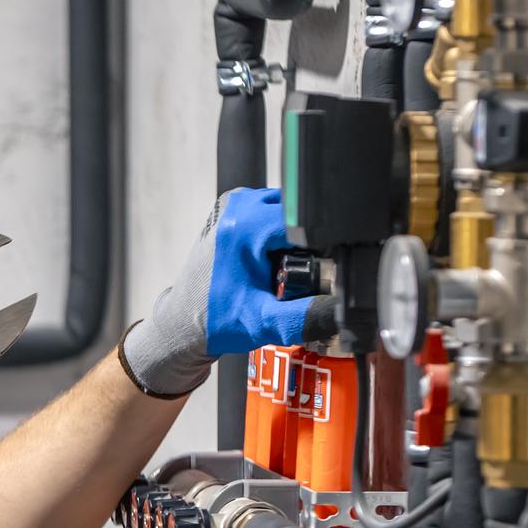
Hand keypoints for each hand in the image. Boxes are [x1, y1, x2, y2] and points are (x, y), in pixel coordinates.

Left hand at [119, 187, 331, 396]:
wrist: (183, 323)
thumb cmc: (214, 320)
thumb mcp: (266, 323)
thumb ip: (307, 317)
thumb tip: (344, 310)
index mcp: (246, 225)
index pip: (308, 220)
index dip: (324, 245)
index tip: (318, 270)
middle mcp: (240, 206)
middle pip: (301, 213)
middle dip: (310, 242)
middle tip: (296, 275)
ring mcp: (236, 204)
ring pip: (291, 211)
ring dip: (296, 237)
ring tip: (284, 270)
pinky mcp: (236, 210)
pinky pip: (275, 213)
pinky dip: (282, 234)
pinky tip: (274, 261)